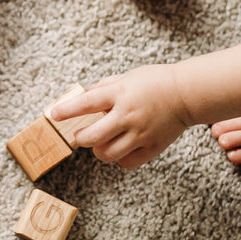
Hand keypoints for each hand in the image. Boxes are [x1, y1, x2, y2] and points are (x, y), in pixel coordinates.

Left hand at [50, 64, 189, 168]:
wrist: (187, 94)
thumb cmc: (156, 81)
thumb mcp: (127, 77)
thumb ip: (104, 88)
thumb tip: (82, 97)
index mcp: (121, 94)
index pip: (87, 103)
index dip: (67, 110)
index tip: (54, 114)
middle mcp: (128, 115)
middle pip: (92, 136)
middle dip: (80, 137)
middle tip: (80, 134)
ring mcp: (140, 133)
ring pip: (107, 154)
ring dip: (98, 150)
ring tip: (102, 142)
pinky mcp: (152, 147)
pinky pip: (127, 162)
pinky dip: (119, 159)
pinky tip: (121, 148)